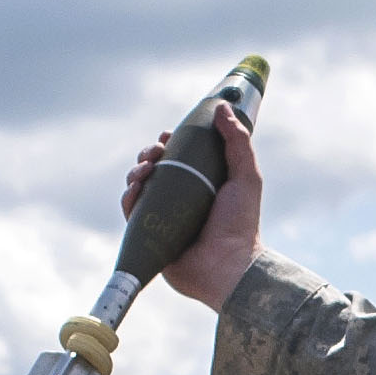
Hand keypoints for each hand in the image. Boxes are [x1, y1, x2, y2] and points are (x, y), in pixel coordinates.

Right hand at [132, 101, 266, 309]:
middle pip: (156, 168)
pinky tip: (135, 188)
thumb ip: (237, 141)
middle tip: (156, 152)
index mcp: (202, 185)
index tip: (168, 135)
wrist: (227, 267)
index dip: (170, 143)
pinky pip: (132, 210)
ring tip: (145, 170)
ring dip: (137, 171)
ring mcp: (164, 217)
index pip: (180, 157)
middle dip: (150, 153)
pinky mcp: (149, 235)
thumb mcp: (245, 176)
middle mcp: (182, 199)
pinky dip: (129, 196)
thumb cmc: (240, 224)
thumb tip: (223, 108)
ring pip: (140, 186)